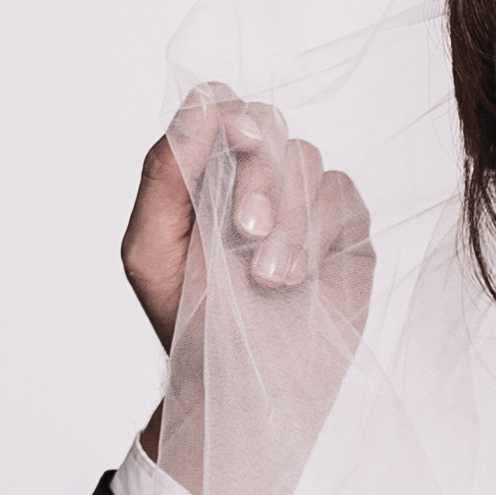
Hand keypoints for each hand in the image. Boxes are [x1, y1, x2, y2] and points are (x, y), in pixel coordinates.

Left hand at [120, 83, 368, 350]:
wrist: (236, 388)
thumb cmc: (188, 321)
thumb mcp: (151, 250)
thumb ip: (164, 174)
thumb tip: (199, 108)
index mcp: (202, 171)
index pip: (218, 106)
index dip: (226, 113)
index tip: (233, 139)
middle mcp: (254, 175)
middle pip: (267, 124)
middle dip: (258, 173)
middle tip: (244, 230)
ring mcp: (301, 198)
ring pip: (306, 160)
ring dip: (286, 216)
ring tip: (266, 277)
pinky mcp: (343, 228)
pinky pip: (341, 196)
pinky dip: (316, 233)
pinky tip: (295, 278)